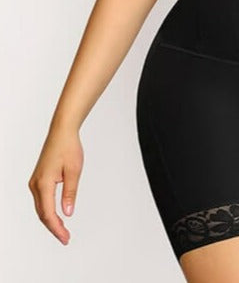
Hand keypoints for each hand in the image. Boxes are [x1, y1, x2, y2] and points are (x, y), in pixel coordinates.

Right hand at [28, 126, 83, 244]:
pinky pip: (41, 200)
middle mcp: (35, 184)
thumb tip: (67, 213)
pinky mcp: (38, 179)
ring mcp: (35, 181)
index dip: (57, 228)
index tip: (65, 238)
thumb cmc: (68, 147)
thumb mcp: (73, 171)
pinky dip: (48, 210)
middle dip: (53, 227)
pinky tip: (56, 215)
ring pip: (41, 207)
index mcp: (43, 183)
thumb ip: (70, 193)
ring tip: (63, 230)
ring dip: (50, 220)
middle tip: (65, 238)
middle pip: (42, 213)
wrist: (62, 131)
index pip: (48, 214)